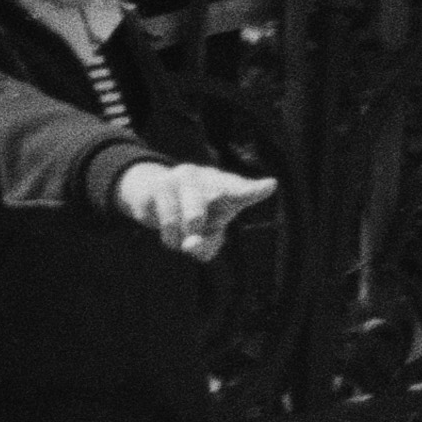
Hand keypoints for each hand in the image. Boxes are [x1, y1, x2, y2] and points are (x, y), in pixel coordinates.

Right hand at [113, 158, 275, 260]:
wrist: (150, 191)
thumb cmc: (191, 216)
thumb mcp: (205, 234)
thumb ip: (206, 246)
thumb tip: (189, 245)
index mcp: (222, 185)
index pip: (240, 189)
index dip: (253, 190)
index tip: (271, 186)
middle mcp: (202, 176)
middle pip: (212, 204)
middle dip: (206, 224)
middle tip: (198, 229)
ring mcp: (178, 179)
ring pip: (188, 219)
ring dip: (182, 238)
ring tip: (181, 237)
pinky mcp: (156, 187)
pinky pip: (166, 223)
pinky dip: (169, 237)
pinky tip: (167, 231)